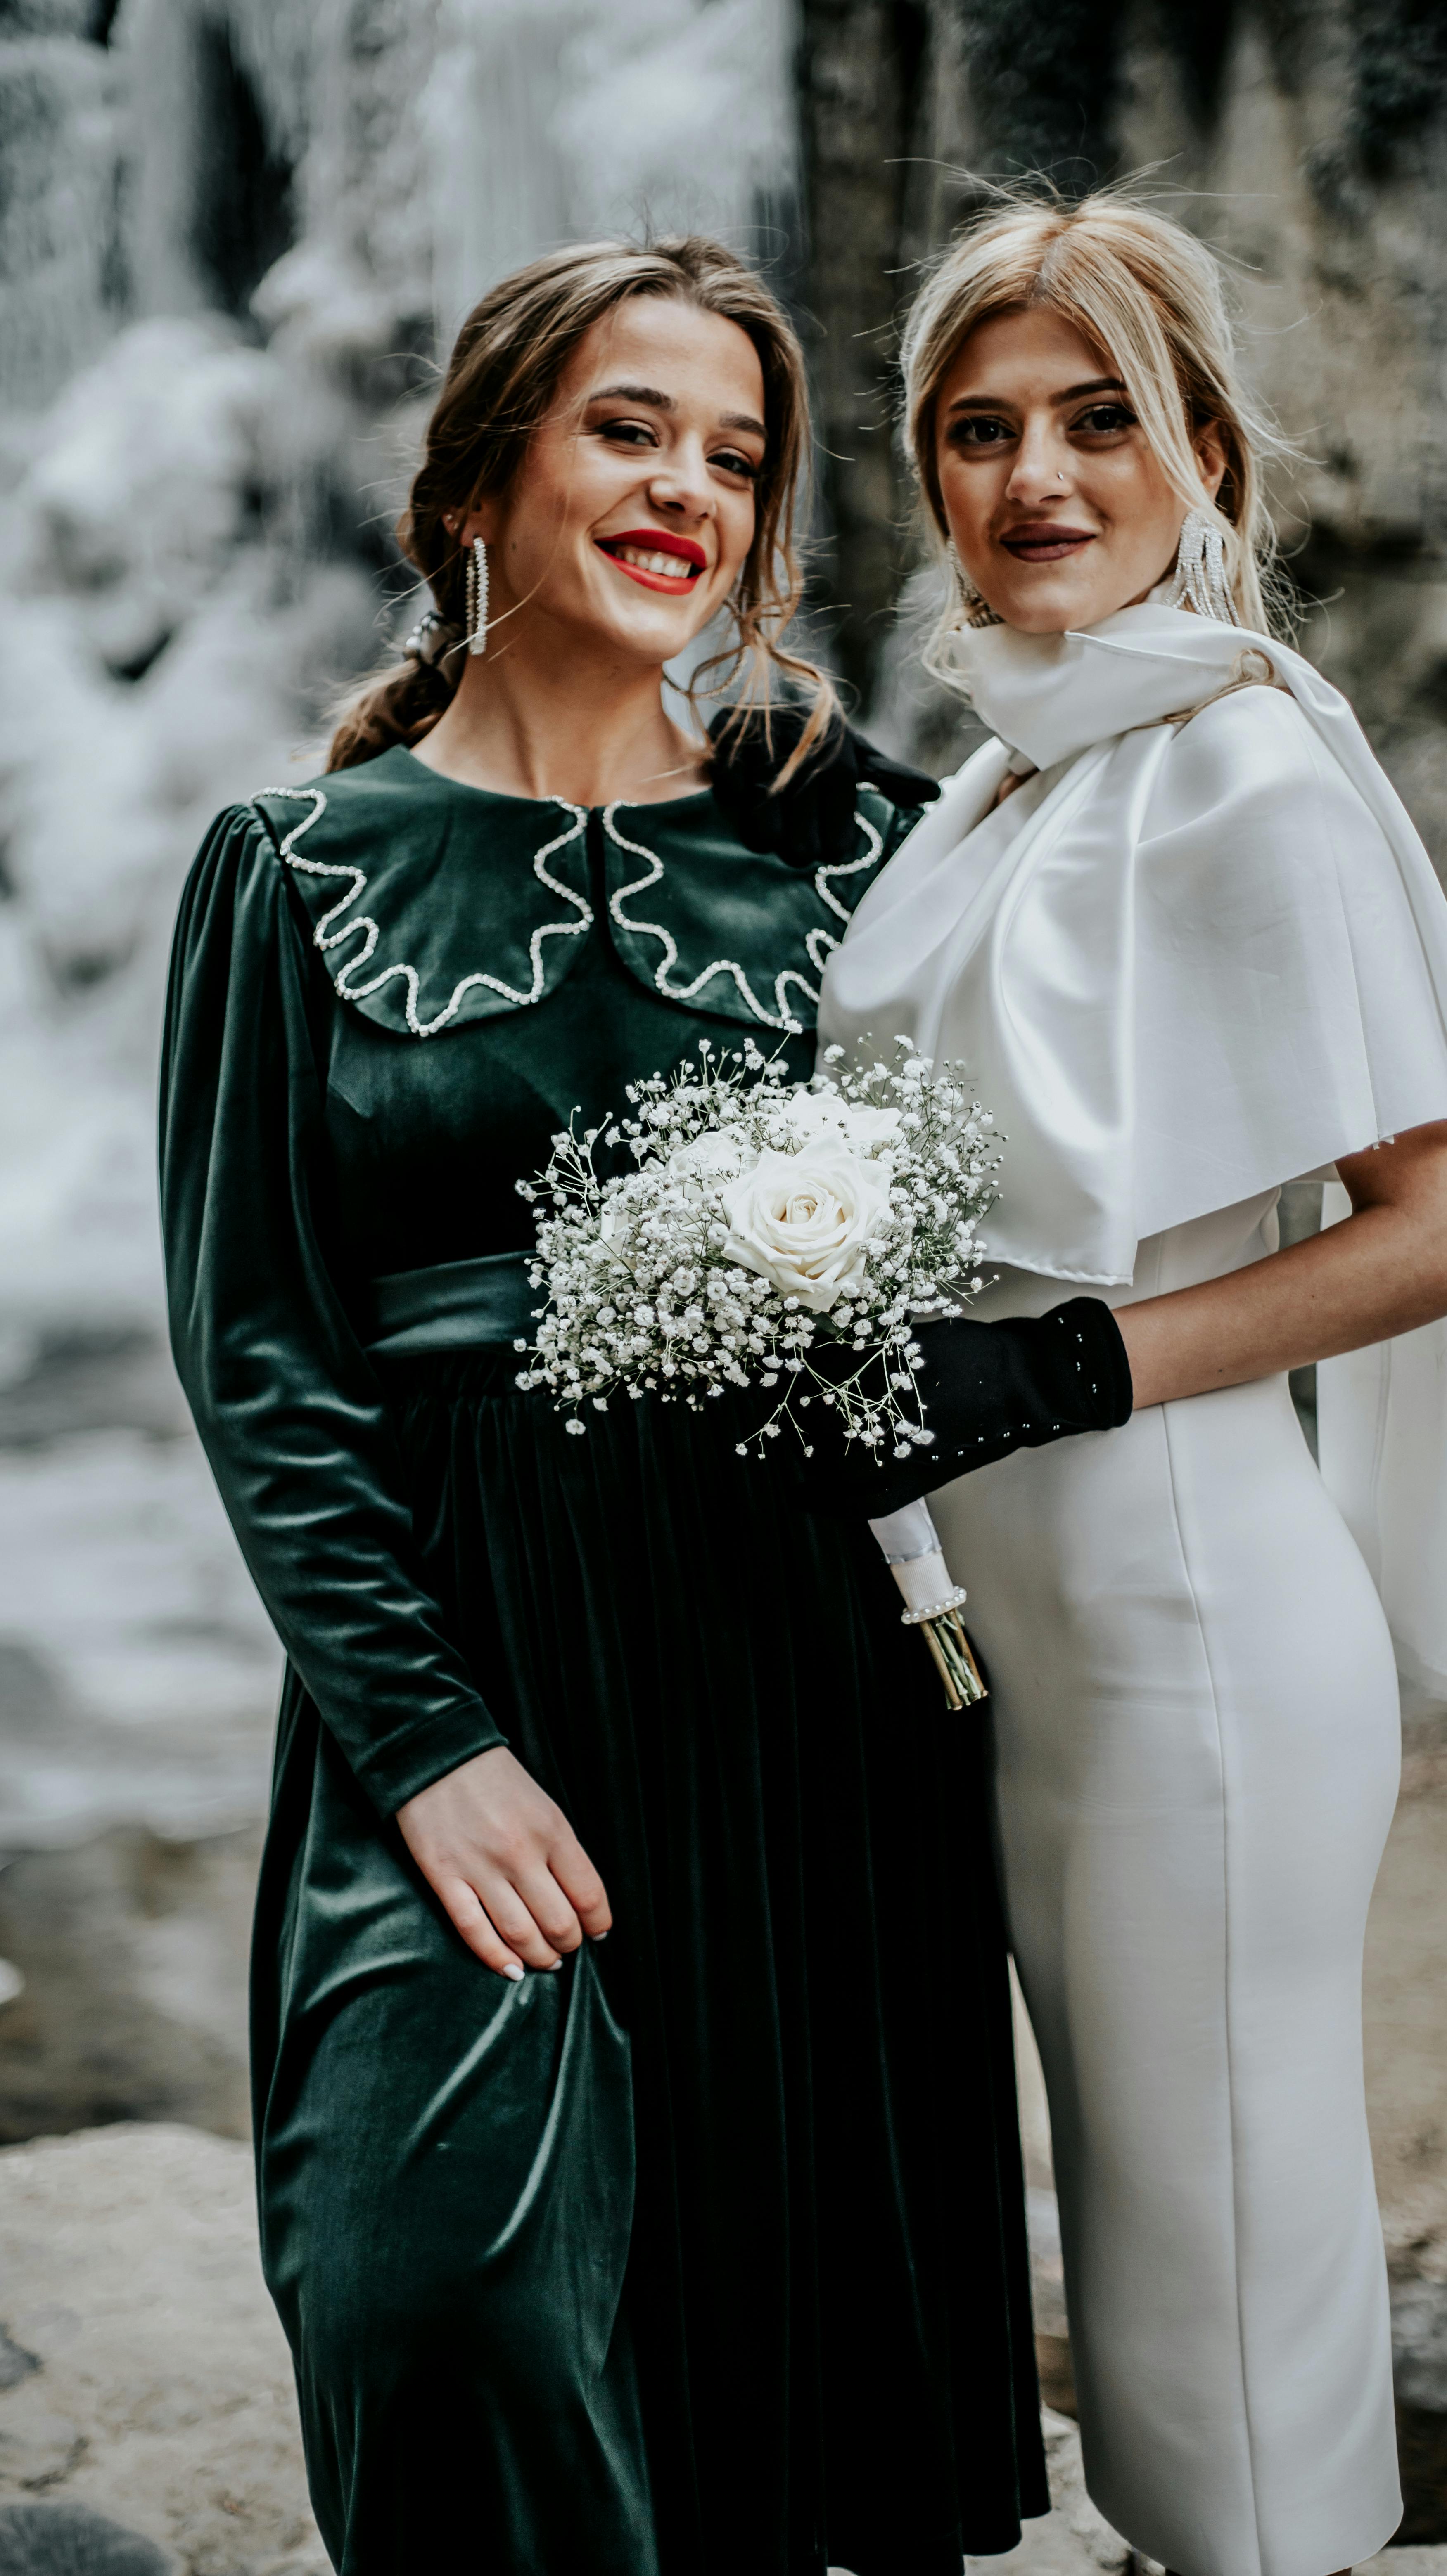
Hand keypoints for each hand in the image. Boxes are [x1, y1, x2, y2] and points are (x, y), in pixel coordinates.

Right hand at [397, 1745, 611, 1979]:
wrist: (437, 1753)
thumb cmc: (495, 1780)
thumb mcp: (543, 1806)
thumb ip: (561, 1850)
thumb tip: (580, 1901)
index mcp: (552, 1830)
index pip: (589, 1895)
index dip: (598, 1923)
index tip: (597, 1932)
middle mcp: (520, 1852)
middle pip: (558, 1923)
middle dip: (568, 1945)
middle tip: (566, 1947)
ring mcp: (480, 1867)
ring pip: (520, 1934)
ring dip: (539, 1958)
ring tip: (544, 1961)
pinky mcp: (444, 1877)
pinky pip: (473, 1931)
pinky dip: (496, 1958)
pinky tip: (511, 1968)